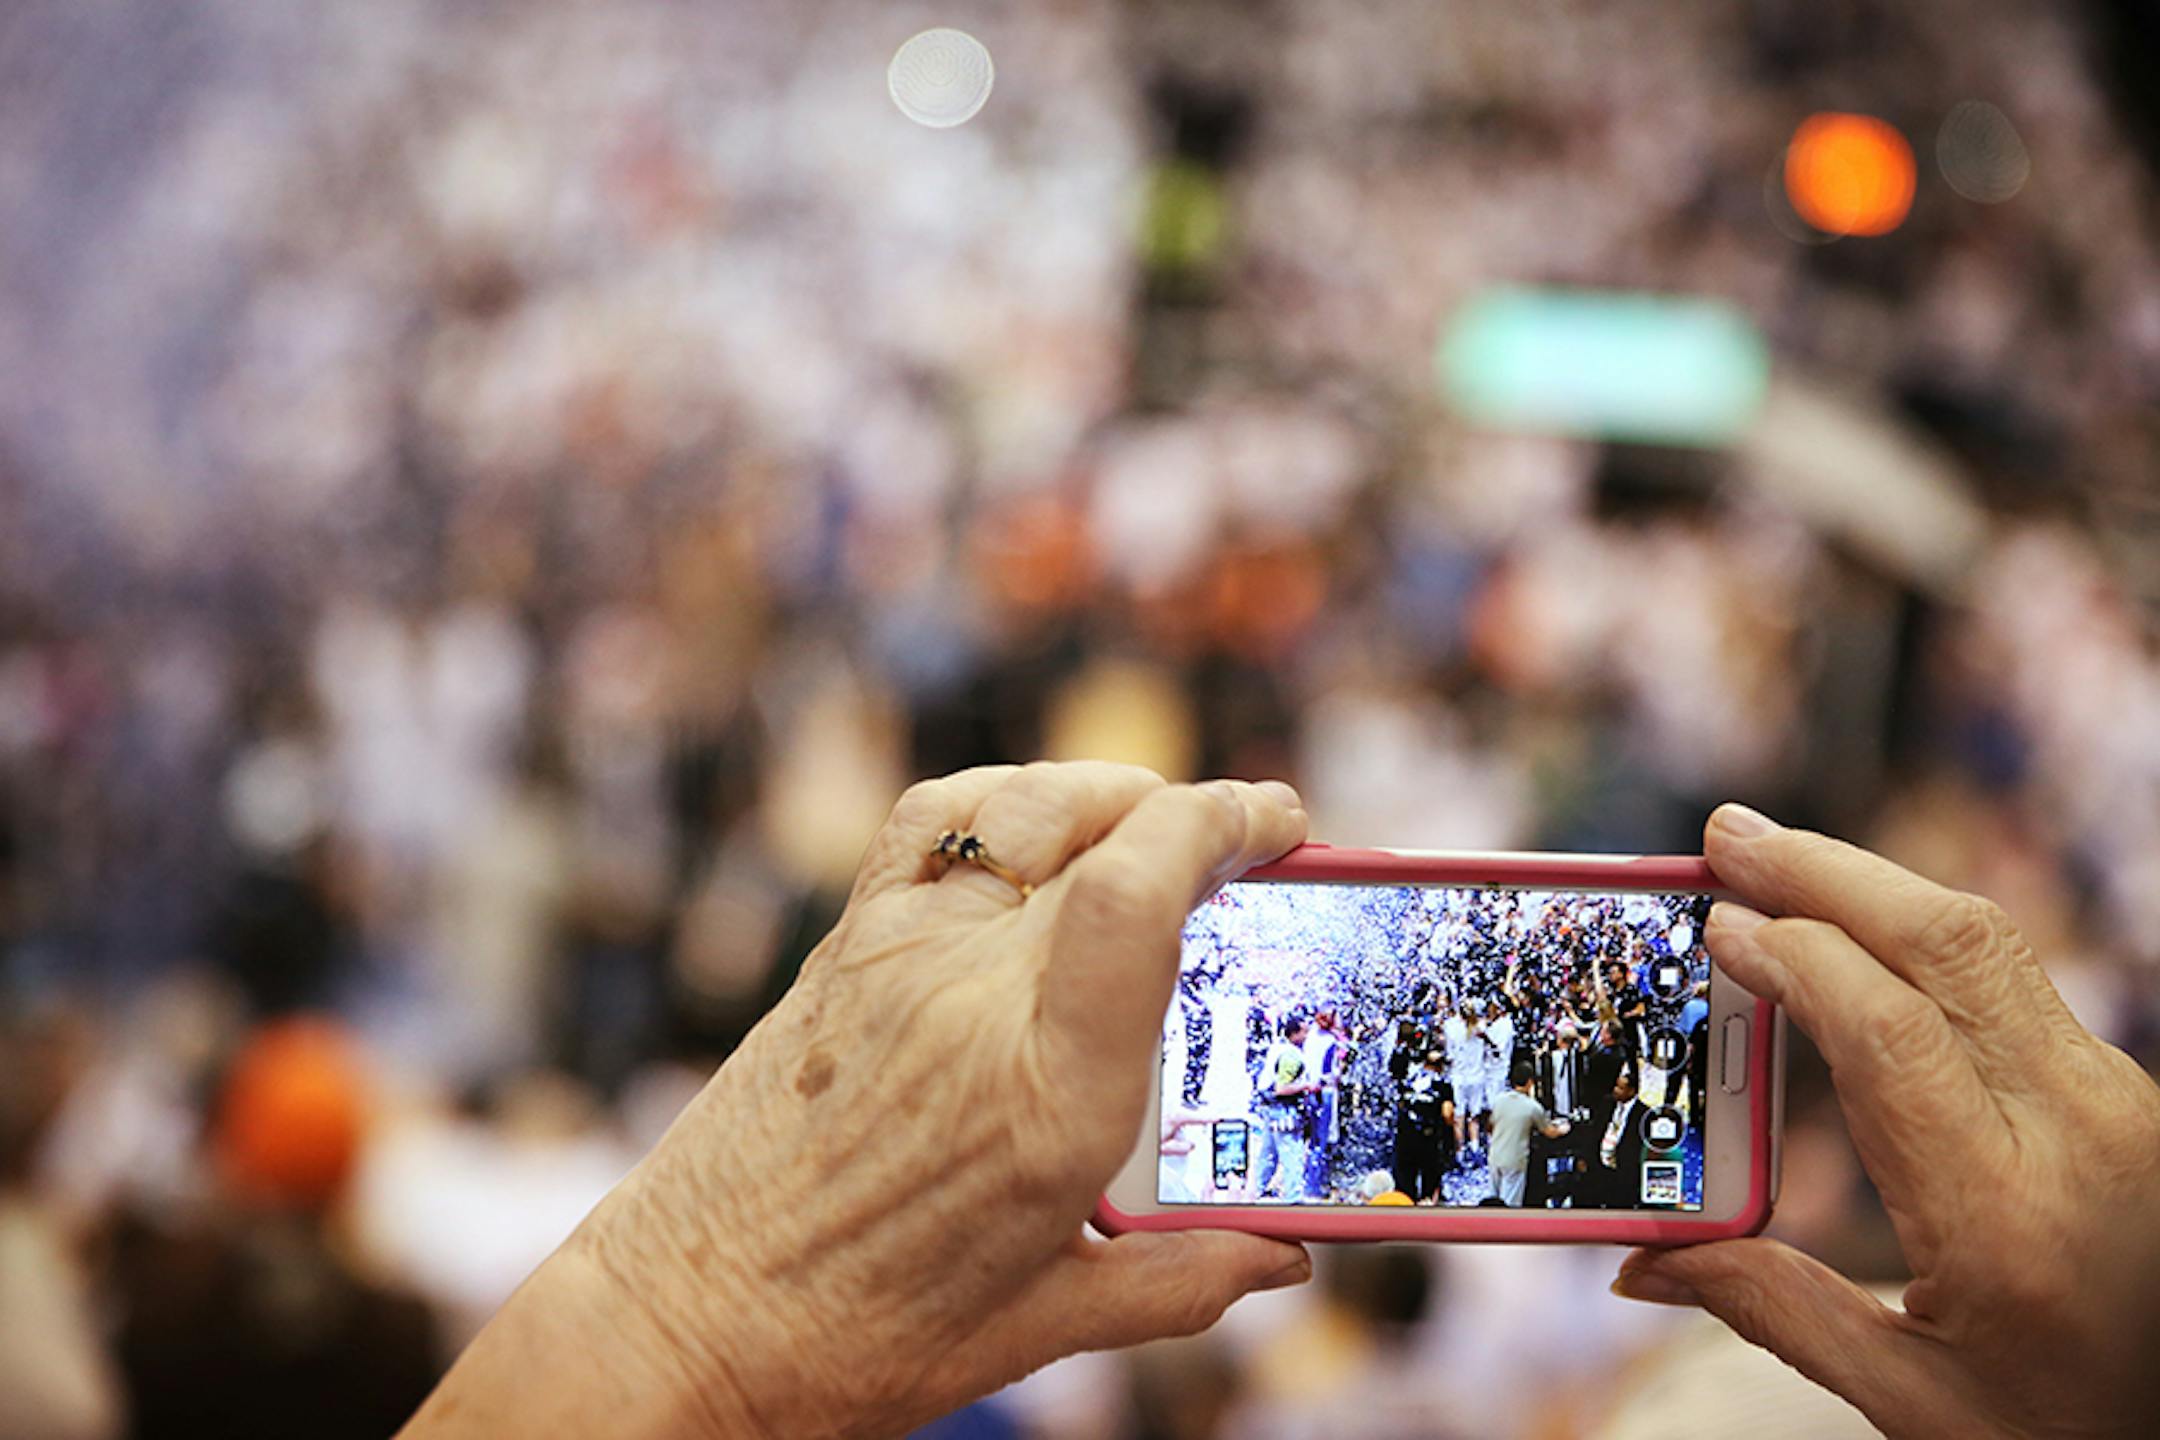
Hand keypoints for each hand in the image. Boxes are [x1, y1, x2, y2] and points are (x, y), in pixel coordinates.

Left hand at [403, 763, 1311, 1439]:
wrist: (689, 1321)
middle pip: (1104, 837)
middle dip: (1201, 815)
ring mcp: (898, 958)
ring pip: (1021, 807)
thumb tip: (1286, 1254)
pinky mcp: (845, 947)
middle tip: (1256, 837)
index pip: (1137, 893)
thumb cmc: (862, 1338)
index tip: (1279, 823)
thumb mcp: (1048, 1322)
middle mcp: (972, 1001)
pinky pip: (929, 822)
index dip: (1220, 824)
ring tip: (1160, 823)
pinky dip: (1002, 794)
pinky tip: (1042, 821)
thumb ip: (1184, 1277)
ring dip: (1111, 791)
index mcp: (1047, 1097)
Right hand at [1613, 805, 2159, 1438]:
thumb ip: (1777, 1312)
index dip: (1797, 961)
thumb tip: (1647, 1264)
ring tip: (1772, 858)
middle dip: (1826, 872)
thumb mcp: (1919, 1402)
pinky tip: (1851, 929)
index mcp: (2006, 1216)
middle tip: (1727, 837)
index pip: (1889, 1035)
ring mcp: (2112, 1098)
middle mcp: (2076, 1131)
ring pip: (1987, 944)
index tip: (1719, 929)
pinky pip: (2008, 980)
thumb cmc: (2074, 1430)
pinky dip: (1915, 934)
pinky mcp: (2117, 1090)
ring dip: (1872, 885)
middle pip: (1949, 944)